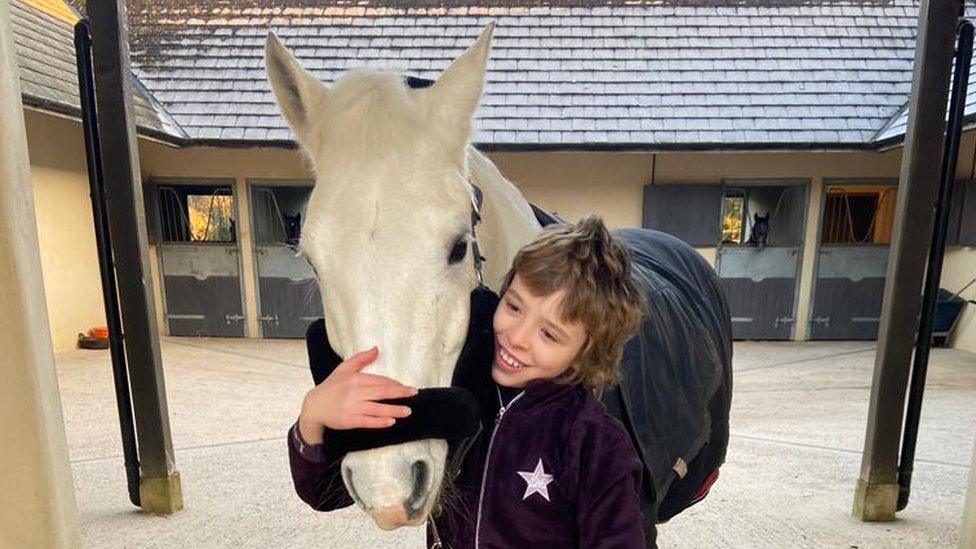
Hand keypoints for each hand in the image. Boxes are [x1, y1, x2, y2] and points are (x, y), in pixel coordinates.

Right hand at [298, 346, 416, 443]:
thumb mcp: (343, 369)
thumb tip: (376, 348)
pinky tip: (391, 421)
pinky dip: (379, 422)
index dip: (394, 384)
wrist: (314, 406)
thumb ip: (361, 359)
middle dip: (399, 393)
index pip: (379, 380)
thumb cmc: (331, 387)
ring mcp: (351, 407)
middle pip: (381, 392)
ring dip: (394, 410)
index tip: (405, 387)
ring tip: (407, 411)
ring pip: (376, 408)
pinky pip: (367, 421)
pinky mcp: (348, 420)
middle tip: (414, 393)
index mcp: (354, 379)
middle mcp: (354, 392)